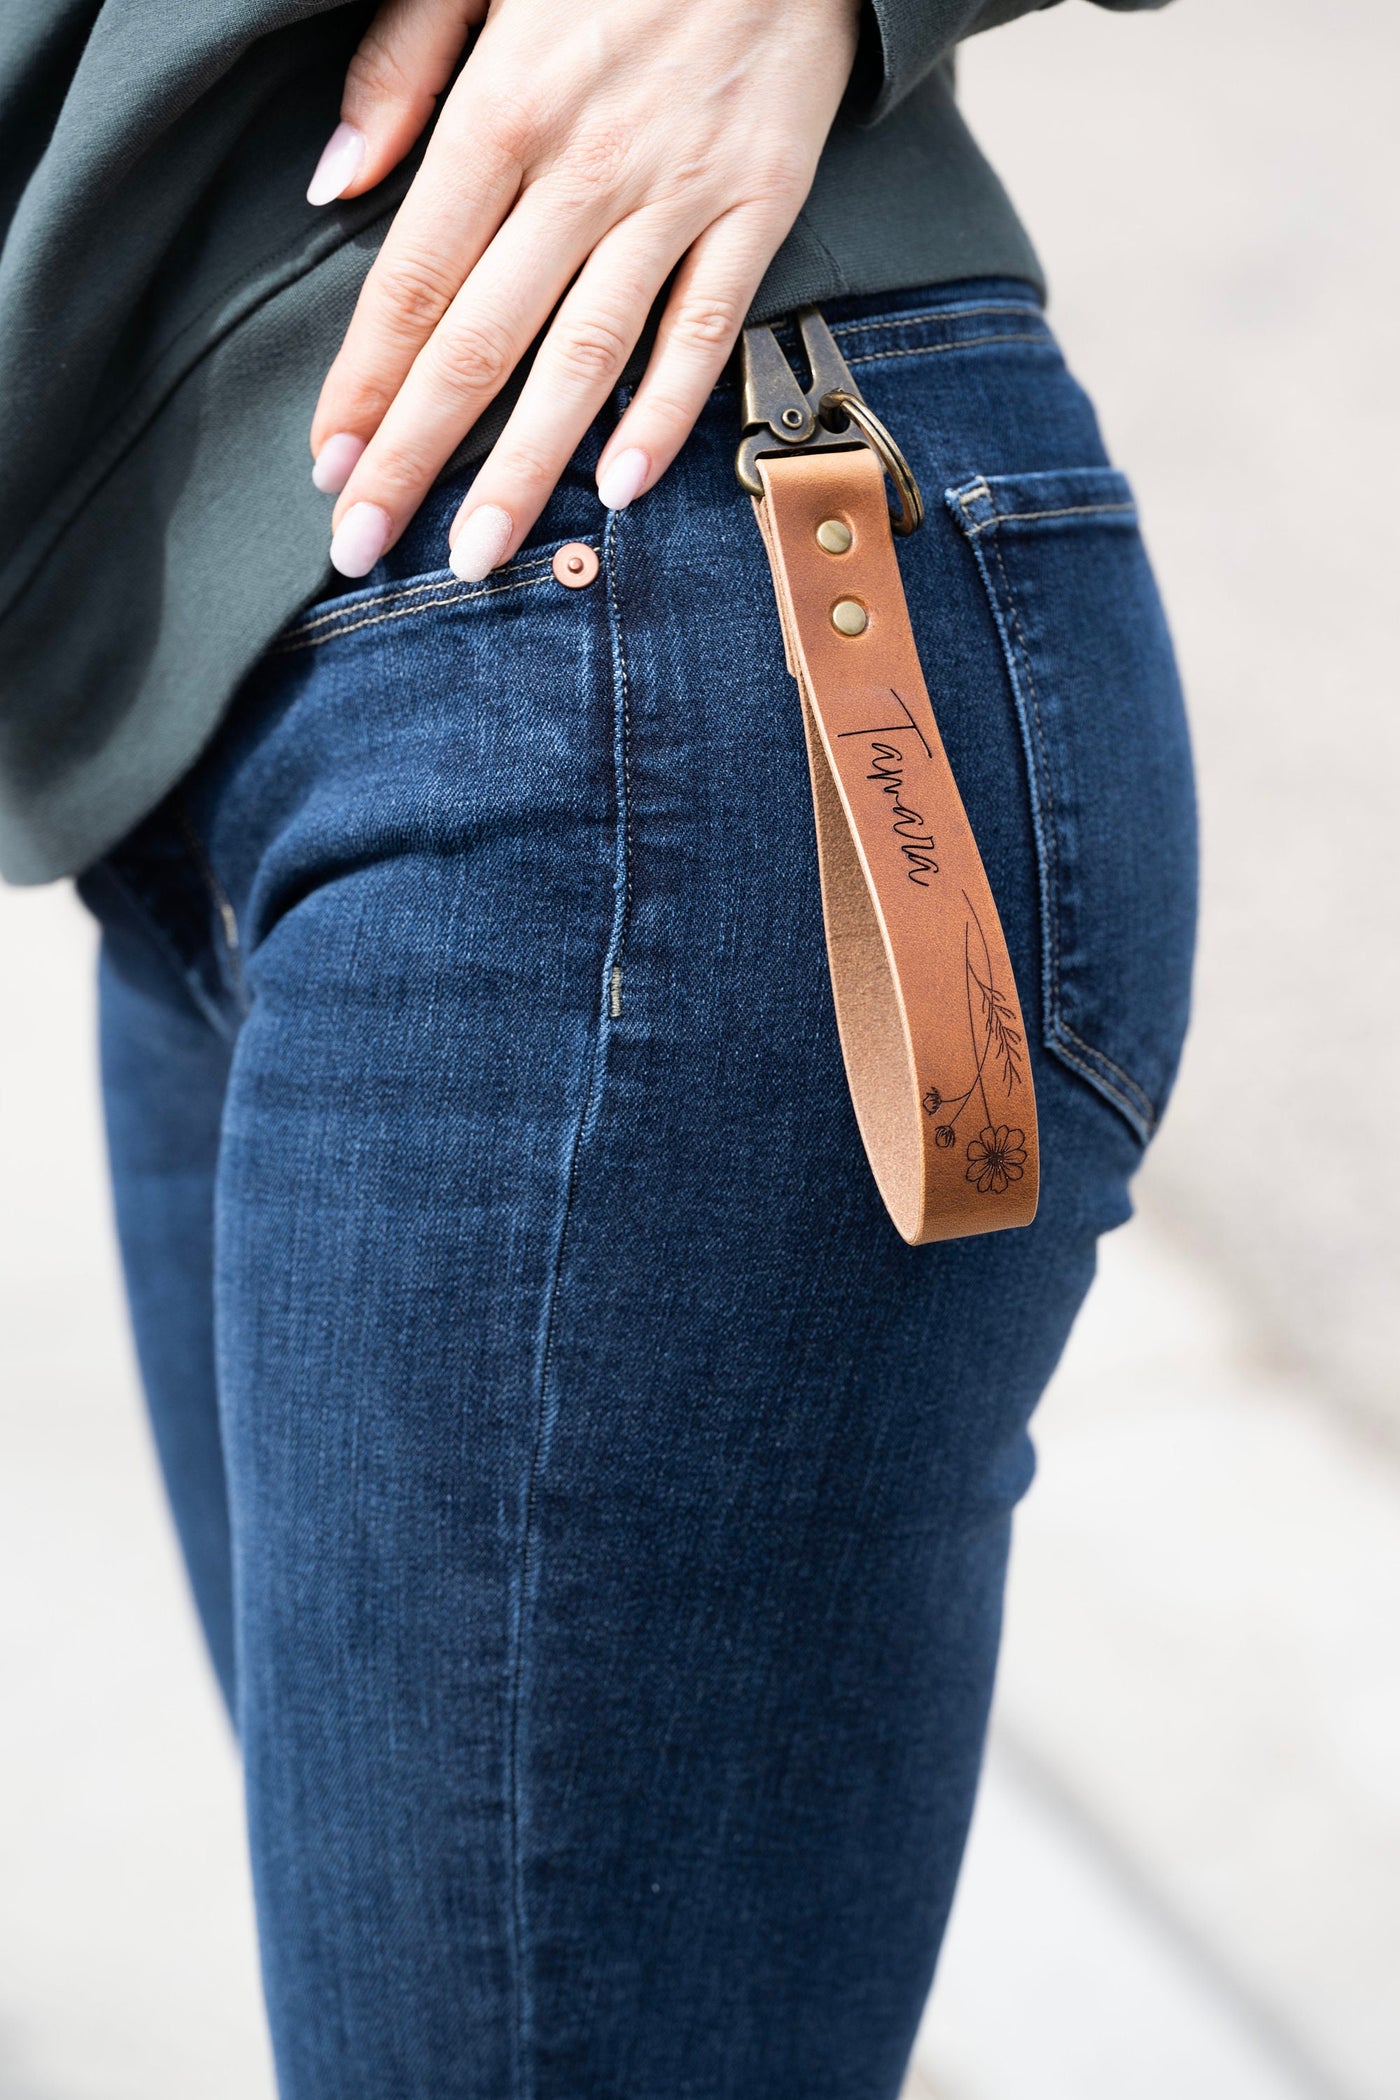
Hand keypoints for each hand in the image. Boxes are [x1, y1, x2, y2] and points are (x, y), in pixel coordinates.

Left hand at [308, 0, 860, 579]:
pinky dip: (667, 413)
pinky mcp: (759, 207)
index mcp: (500, 108)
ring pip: (586, 358)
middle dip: (414, 457)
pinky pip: (707, 329)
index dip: (363, 385)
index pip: (410, 281)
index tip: (326, 467)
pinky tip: (621, 489)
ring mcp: (677, 196)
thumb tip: (333, 182)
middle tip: (366, 547)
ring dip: (526, 468)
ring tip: (478, 555)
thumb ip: (399, 67)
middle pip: (479, 343)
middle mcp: (582, 168)